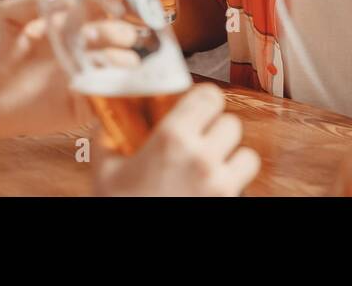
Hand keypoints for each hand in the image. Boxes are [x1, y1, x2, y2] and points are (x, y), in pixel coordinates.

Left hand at [0, 0, 131, 138]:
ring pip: (126, 63)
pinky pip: (113, 95)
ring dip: (113, 55)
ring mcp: (91, 75)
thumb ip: (35, 1)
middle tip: (85, 34)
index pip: (109, 6)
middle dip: (112, 29)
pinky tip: (86, 78)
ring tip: (85, 55)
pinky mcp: (88, 105)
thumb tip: (70, 0)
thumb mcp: (9, 15)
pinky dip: (108, 84)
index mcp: (75, 25)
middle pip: (124, 33)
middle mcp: (89, 48)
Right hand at [92, 84, 260, 195]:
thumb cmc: (119, 206)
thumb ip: (108, 137)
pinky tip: (210, 187)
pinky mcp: (229, 204)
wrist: (132, 254)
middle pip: (232, 123)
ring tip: (211, 165)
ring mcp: (220, 184)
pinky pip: (245, 184)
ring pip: (247, 155)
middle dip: (216, 129)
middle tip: (200, 140)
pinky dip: (233, 181)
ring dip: (232, 156)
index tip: (197, 107)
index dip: (204, 100)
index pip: (210, 96)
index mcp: (172, 139)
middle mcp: (202, 157)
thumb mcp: (104, 170)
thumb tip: (110, 118)